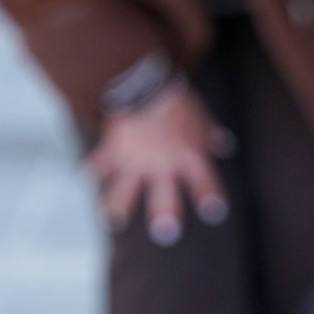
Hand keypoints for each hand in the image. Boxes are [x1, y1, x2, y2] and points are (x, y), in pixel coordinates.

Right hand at [87, 84, 229, 245]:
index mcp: (189, 155)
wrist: (143, 81)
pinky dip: (93, 171)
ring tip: (114, 220)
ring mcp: (135, 160)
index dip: (209, 196)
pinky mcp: (112, 151)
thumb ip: (211, 133)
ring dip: (118, 206)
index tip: (214, 212)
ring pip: (125, 190)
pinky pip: (99, 165)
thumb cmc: (176, 100)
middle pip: (164, 196)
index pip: (204, 182)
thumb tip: (225, 145)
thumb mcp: (201, 116)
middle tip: (166, 232)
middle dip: (165, 214)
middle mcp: (162, 163)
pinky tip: (88, 180)